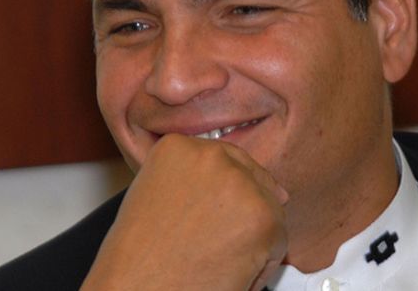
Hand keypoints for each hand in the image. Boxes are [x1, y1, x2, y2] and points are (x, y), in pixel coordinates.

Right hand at [80, 133, 288, 290]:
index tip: (208, 217)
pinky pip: (278, 241)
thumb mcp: (154, 195)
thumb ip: (194, 179)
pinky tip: (226, 272)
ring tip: (212, 258)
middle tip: (209, 244)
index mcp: (178, 146)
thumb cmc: (138, 260)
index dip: (223, 195)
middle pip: (251, 180)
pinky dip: (259, 265)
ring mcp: (240, 184)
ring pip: (269, 210)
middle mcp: (210, 155)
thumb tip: (240, 178)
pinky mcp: (264, 217)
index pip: (224, 159)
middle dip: (239, 215)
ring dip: (250, 239)